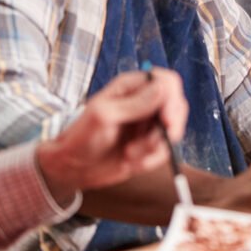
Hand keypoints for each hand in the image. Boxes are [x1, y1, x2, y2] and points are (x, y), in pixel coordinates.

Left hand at [36, 68, 187, 204]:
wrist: (73, 168)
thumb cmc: (81, 137)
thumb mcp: (105, 116)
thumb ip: (135, 103)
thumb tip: (163, 87)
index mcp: (132, 87)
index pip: (167, 82)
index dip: (172, 98)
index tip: (167, 120)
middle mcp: (145, 102)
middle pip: (177, 106)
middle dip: (168, 128)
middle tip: (151, 144)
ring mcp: (149, 124)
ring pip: (173, 131)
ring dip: (154, 147)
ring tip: (130, 154)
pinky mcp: (150, 144)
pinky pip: (165, 151)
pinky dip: (151, 160)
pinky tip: (131, 162)